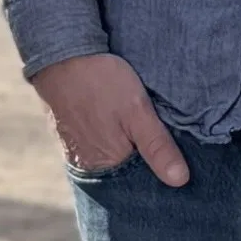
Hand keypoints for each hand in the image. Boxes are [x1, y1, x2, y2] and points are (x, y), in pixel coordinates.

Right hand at [32, 52, 186, 186]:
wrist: (61, 55)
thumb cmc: (101, 83)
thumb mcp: (138, 112)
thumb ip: (158, 147)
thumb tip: (180, 181)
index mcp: (105, 165)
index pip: (139, 184)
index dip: (159, 174)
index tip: (178, 165)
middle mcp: (87, 165)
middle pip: (123, 174)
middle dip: (143, 165)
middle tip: (163, 146)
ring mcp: (75, 150)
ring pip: (110, 160)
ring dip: (126, 152)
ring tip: (142, 137)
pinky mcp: (69, 134)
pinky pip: (95, 147)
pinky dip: (111, 142)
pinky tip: (119, 130)